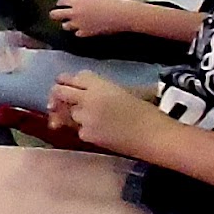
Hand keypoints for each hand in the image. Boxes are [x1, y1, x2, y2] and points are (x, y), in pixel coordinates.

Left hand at [46, 73, 163, 151]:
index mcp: (100, 85)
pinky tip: (101, 132)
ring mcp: (84, 117)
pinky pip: (78, 130)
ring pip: (68, 113)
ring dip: (74, 115)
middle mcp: (87, 98)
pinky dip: (85, 130)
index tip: (65, 84)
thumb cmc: (148, 113)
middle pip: (59, 91)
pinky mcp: (86, 134)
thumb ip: (101, 90)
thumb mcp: (125, 92)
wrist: (155, 136)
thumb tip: (82, 91)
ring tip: (93, 119)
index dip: (67, 80)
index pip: (74, 77)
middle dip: (58, 95)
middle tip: (60, 101)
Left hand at [53, 0, 143, 40]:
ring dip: (68, 24)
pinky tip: (84, 29)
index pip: (61, 1)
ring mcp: (79, 24)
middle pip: (55, 14)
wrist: (123, 15)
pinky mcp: (86, 33)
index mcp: (78, 1)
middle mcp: (75, 13)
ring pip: (65, 26)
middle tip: (58, 15)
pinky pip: (77, 33)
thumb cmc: (114, 4)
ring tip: (73, 22)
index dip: (61, 3)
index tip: (62, 4)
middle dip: (55, 14)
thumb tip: (83, 0)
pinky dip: (79, 31)